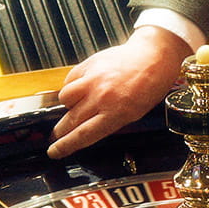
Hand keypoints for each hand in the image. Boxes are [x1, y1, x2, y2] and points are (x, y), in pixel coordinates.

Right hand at [47, 26, 191, 158]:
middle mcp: (101, 97)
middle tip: (55, 136)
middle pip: (70, 120)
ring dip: (67, 107)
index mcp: (116, 113)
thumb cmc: (149, 86)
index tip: (54, 151)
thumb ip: (110, 123)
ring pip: (65, 99)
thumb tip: (88, 131)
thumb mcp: (135, 114)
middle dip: (60, 132)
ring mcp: (93, 80)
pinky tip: (79, 90)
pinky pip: (69, 80)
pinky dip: (71, 87)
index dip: (65, 146)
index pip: (83, 135)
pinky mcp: (89, 65)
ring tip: (75, 107)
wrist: (153, 56)